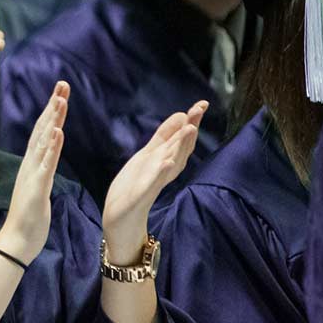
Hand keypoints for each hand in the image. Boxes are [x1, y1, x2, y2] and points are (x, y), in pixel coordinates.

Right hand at [0, 81, 69, 262]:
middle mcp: (30, 164)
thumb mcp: (38, 190)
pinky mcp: (37, 187)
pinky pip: (47, 164)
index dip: (51, 112)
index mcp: (32, 165)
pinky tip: (59, 132)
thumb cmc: (28, 220)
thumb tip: (46, 161)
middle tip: (62, 83)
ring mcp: (32, 174)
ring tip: (61, 100)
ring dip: (53, 120)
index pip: (43, 133)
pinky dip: (53, 147)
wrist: (16, 241)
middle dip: (53, 106)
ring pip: (44, 141)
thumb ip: (42, 173)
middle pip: (42, 129)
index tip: (60, 93)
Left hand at [103, 101, 206, 262]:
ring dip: (180, 147)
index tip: (201, 104)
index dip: (190, 121)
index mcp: (163, 160)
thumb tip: (181, 115)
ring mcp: (152, 183)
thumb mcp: (148, 156)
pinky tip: (166, 162)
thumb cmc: (134, 186)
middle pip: (180, 148)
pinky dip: (159, 173)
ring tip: (189, 129)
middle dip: (189, 128)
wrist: (121, 218)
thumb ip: (164, 137)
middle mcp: (162, 170)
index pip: (179, 138)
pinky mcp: (141, 197)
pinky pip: (152, 184)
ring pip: (170, 163)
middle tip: (199, 109)